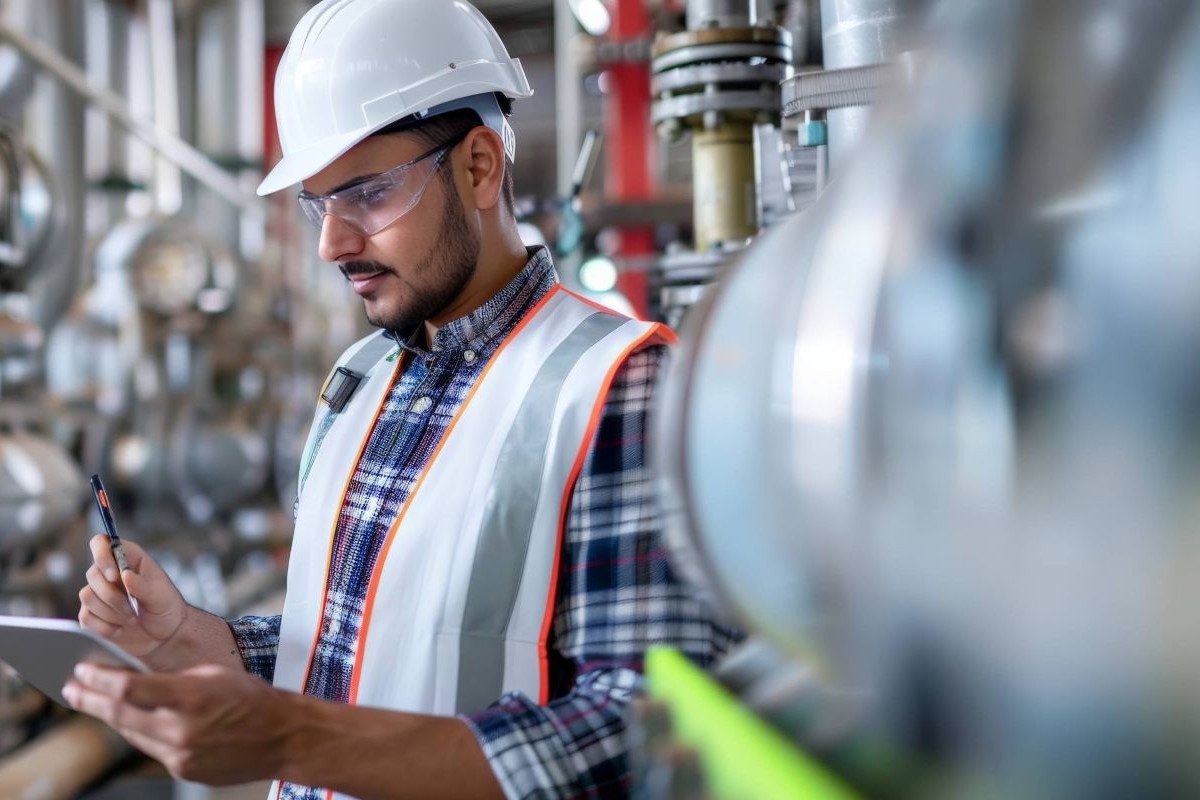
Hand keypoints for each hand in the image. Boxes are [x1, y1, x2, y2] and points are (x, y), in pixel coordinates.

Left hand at [62, 663, 297, 784]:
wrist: (285, 737)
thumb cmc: (254, 697)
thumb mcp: (213, 674)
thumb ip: (172, 680)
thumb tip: (134, 681)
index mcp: (190, 697)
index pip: (127, 688)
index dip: (98, 678)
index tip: (80, 670)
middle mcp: (181, 730)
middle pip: (120, 714)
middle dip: (90, 700)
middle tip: (70, 688)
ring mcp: (181, 755)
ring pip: (133, 734)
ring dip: (113, 717)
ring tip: (95, 703)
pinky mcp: (185, 771)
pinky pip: (154, 749)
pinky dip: (143, 733)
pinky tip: (135, 722)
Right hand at [79, 534, 187, 659]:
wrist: (164, 635)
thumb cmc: (166, 607)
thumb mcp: (160, 595)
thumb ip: (142, 585)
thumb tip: (124, 574)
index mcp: (128, 558)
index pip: (101, 543)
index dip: (102, 556)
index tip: (114, 577)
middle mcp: (110, 572)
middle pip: (92, 574)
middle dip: (112, 596)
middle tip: (133, 609)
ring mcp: (99, 593)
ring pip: (87, 596)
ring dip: (111, 612)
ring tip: (132, 619)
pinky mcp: (92, 613)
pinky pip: (86, 617)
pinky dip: (105, 626)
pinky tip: (121, 629)